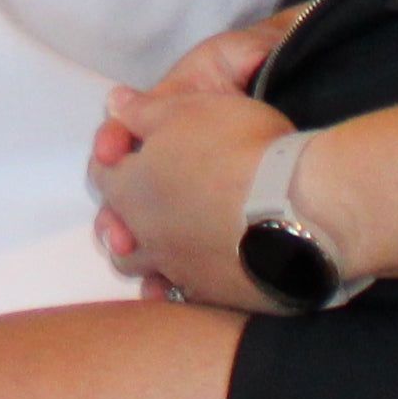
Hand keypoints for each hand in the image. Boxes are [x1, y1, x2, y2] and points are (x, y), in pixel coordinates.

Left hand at [85, 17, 299, 302]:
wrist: (296, 207)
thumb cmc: (238, 147)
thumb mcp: (187, 108)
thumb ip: (144, 111)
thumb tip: (114, 103)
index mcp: (132, 187)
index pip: (101, 174)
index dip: (113, 160)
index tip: (131, 151)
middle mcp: (146, 234)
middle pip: (116, 230)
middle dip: (125, 216)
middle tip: (153, 201)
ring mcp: (177, 269)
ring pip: (145, 270)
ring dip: (150, 258)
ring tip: (171, 245)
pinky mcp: (213, 294)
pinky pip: (186, 296)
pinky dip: (187, 286)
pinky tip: (202, 276)